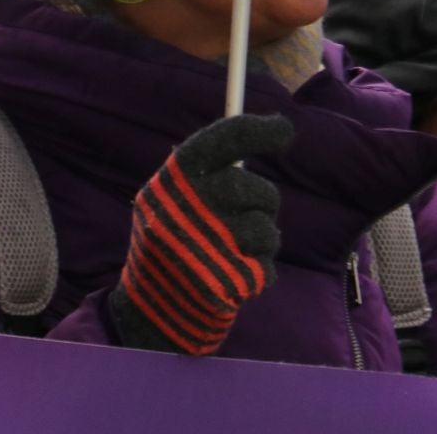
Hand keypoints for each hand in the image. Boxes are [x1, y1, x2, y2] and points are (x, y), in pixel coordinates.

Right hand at [110, 112, 294, 356]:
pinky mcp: (225, 279)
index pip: (222, 140)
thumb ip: (209, 176)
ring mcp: (206, 243)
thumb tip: (268, 135)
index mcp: (172, 180)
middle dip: (263, 204)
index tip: (284, 128)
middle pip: (257, 190)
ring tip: (232, 253)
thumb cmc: (173, 242)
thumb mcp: (171, 200)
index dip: (257, 131)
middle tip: (247, 217)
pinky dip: (257, 275)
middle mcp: (187, 205)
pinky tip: (232, 278)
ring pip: (267, 230)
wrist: (152, 307)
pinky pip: (267, 268)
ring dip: (261, 243)